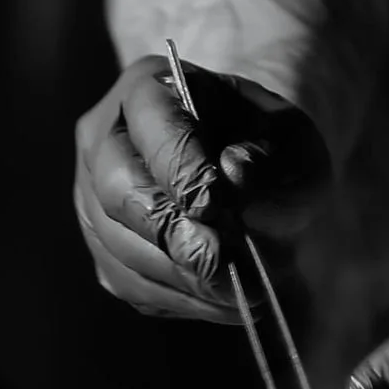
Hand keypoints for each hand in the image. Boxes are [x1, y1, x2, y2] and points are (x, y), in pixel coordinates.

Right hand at [74, 55, 330, 325]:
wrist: (249, 170)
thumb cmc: (270, 147)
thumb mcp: (295, 140)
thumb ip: (276, 158)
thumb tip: (235, 174)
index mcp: (148, 87)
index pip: (151, 124)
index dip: (181, 167)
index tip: (218, 206)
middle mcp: (105, 138)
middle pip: (116, 188)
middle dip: (171, 230)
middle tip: (219, 260)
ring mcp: (93, 196)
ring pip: (117, 244)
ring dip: (179, 274)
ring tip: (237, 290)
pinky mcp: (104, 247)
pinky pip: (126, 281)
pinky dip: (176, 297)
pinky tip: (220, 301)